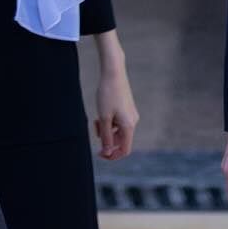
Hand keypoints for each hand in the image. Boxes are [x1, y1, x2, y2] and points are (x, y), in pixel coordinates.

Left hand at [92, 36, 138, 160]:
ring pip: (118, 130)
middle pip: (120, 140)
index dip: (112, 156)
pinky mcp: (127, 108)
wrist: (113, 72)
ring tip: (96, 118)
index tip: (99, 153)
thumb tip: (108, 152)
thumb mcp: (103, 118)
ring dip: (106, 129)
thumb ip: (106, 137)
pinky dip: (109, 121)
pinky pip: (118, 121)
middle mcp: (133, 121)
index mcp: (128, 126)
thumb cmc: (107, 94)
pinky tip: (101, 111)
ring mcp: (130, 114)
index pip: (124, 150)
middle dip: (106, 139)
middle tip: (94, 128)